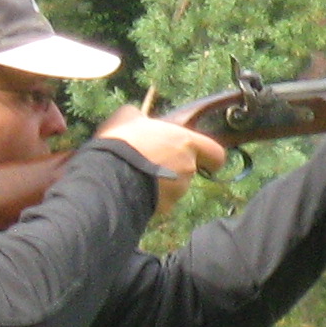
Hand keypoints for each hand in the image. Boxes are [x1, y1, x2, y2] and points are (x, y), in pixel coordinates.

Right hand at [96, 108, 227, 218]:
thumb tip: (139, 117)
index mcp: (186, 143)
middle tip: (154, 163)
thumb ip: (141, 117)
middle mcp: (188, 168)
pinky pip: (161, 202)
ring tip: (137, 176)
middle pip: (191, 170)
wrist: (109, 176)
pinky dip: (151, 197)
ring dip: (162, 183)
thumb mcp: (128, 117)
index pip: (216, 154)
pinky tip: (134, 191)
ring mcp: (178, 191)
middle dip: (176, 168)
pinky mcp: (164, 209)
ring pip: (176, 187)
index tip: (206, 160)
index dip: (211, 158)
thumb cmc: (122, 140)